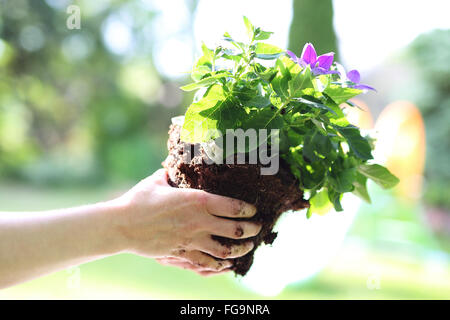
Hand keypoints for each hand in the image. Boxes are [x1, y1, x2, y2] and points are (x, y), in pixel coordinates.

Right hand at [114, 169, 260, 275]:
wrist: (122, 224)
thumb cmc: (140, 199)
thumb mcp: (159, 179)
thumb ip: (174, 171)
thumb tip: (178, 161)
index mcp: (197, 200)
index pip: (233, 206)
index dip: (248, 210)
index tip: (254, 210)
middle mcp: (199, 222)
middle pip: (235, 229)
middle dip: (251, 230)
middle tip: (258, 228)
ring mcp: (192, 240)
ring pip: (225, 250)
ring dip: (241, 249)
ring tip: (248, 246)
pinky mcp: (182, 253)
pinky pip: (207, 263)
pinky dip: (221, 265)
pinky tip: (228, 264)